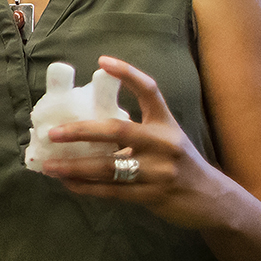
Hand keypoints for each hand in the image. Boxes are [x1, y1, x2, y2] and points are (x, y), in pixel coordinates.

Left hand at [40, 56, 240, 230]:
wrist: (211, 199)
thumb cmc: (180, 164)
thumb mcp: (166, 139)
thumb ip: (135, 132)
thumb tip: (85, 129)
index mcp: (166, 123)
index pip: (149, 91)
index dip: (127, 74)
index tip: (102, 61)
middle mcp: (164, 144)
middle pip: (118, 130)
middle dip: (81, 130)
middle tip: (54, 132)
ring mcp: (159, 171)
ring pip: (108, 166)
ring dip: (75, 166)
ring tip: (49, 165)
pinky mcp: (153, 196)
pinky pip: (112, 191)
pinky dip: (87, 187)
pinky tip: (68, 183)